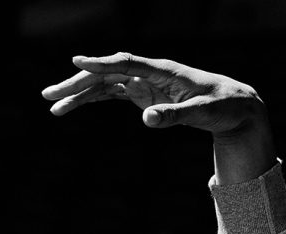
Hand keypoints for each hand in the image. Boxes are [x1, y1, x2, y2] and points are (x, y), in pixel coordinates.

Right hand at [41, 52, 275, 183]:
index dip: (103, 63)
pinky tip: (72, 107)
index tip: (77, 62)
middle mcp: (150, 73)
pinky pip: (112, 93)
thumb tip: (146, 120)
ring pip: (105, 83)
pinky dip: (93, 99)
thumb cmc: (222, 107)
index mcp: (165, 71)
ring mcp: (145, 83)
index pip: (127, 63)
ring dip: (80, 94)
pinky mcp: (144, 94)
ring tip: (54, 106)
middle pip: (107, 73)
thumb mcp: (202, 114)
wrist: (235, 107)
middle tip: (50, 95)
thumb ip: (175, 116)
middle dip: (78, 83)